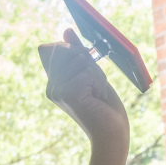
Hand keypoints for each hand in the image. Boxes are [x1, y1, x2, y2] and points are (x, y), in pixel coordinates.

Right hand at [38, 28, 128, 147]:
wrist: (113, 134)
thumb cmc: (106, 108)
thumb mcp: (93, 76)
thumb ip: (79, 54)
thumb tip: (66, 31)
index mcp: (55, 82)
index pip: (54, 49)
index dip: (73, 52)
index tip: (87, 71)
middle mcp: (52, 87)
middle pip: (68, 51)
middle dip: (89, 64)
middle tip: (95, 88)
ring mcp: (57, 91)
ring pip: (81, 61)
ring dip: (96, 75)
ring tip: (97, 95)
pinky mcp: (68, 93)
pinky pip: (87, 71)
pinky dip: (99, 82)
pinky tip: (98, 99)